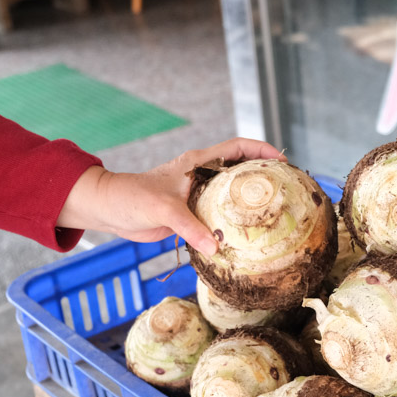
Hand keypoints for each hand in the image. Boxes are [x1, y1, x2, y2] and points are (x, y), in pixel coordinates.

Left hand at [58, 138, 284, 255]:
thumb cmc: (133, 198)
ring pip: (231, 195)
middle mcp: (201, 176)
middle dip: (264, 176)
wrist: (109, 210)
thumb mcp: (164, 210)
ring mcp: (198, 195)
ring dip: (250, 202)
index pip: (238, 148)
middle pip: (241, 170)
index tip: (283, 162)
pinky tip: (245, 236)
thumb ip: (190, 227)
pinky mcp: (191, 214)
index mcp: (197, 163)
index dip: (262, 151)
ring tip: (274, 213)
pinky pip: (219, 217)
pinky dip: (233, 224)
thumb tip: (214, 248)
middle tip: (286, 189)